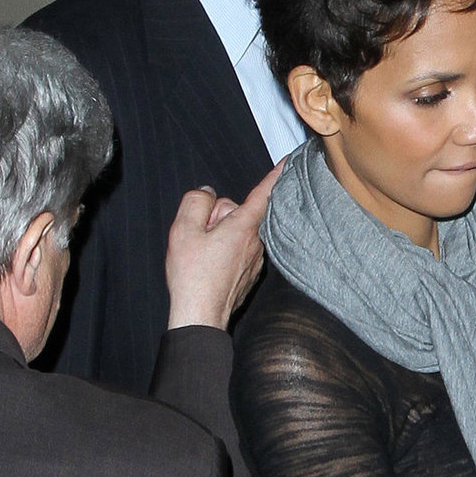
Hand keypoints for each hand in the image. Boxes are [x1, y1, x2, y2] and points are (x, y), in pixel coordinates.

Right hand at [164, 164, 278, 329]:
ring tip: (203, 256)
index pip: (263, 192)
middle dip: (216, 217)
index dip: (276, 173)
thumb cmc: (192, 275)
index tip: (292, 160)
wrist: (201, 315)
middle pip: (236, 211)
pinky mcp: (250, 272)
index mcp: (244, 227)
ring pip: (235, 231)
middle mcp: (257, 242)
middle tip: (200, 238)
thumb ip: (196, 202)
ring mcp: (256, 258)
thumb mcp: (183, 230)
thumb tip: (207, 194)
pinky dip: (222, 251)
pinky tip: (209, 267)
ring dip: (218, 236)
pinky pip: (235, 248)